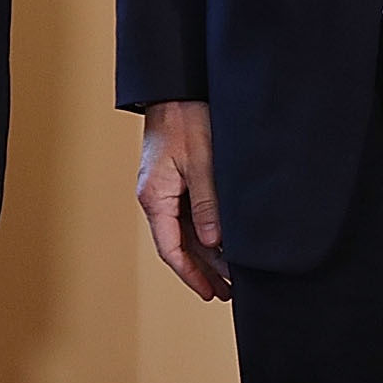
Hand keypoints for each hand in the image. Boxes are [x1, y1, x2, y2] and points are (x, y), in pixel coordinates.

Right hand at [136, 100, 230, 300]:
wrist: (176, 90)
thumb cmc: (185, 119)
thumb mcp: (201, 163)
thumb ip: (207, 203)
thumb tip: (213, 241)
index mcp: (154, 197)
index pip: (170, 248)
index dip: (190, 274)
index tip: (209, 292)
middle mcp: (155, 198)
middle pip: (177, 245)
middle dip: (202, 271)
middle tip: (227, 292)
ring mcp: (164, 191)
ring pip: (184, 233)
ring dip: (205, 255)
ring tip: (228, 276)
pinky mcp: (174, 181)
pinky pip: (188, 217)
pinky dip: (205, 234)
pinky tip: (222, 244)